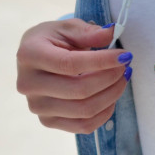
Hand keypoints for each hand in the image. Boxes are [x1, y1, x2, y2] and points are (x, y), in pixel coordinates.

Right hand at [16, 19, 131, 133]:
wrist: (36, 58)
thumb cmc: (54, 40)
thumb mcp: (68, 28)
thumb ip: (89, 32)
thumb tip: (111, 33)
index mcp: (29, 55)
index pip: (70, 64)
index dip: (102, 61)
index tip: (125, 55)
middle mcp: (28, 84)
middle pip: (80, 90)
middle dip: (111, 78)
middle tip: (126, 66)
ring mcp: (37, 106)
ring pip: (85, 110)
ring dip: (112, 95)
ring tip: (122, 79)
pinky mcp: (48, 121)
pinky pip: (84, 126)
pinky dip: (105, 112)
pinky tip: (112, 96)